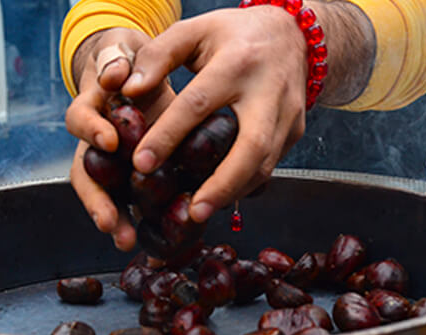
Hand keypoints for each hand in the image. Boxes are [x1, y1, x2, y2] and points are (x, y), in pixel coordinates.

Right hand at [65, 28, 175, 250]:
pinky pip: (137, 200)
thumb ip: (116, 61)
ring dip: (114, 219)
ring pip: (106, 195)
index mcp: (93, 109)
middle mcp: (97, 142)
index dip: (92, 131)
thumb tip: (114, 74)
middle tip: (109, 224)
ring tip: (125, 241)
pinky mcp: (137, 173)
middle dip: (96, 201)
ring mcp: (114, 162)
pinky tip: (159, 240)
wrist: (143, 72)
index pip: (80, 121)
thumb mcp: (123, 53)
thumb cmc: (131, 63)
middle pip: (86, 175)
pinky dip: (145, 220)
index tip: (110, 141)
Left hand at [120, 3, 373, 223]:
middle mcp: (268, 91)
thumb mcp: (194, 31)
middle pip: (251, 145)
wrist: (293, 34)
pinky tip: (219, 198)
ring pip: (265, 164)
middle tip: (193, 212)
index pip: (198, 104)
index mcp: (237, 62)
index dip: (169, 136)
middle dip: (222, 183)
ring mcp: (288, 114)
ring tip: (200, 212)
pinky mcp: (296, 131)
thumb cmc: (233, 34)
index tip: (142, 164)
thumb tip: (129, 91)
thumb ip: (158, 55)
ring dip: (234, 192)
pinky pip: (271, 165)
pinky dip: (245, 185)